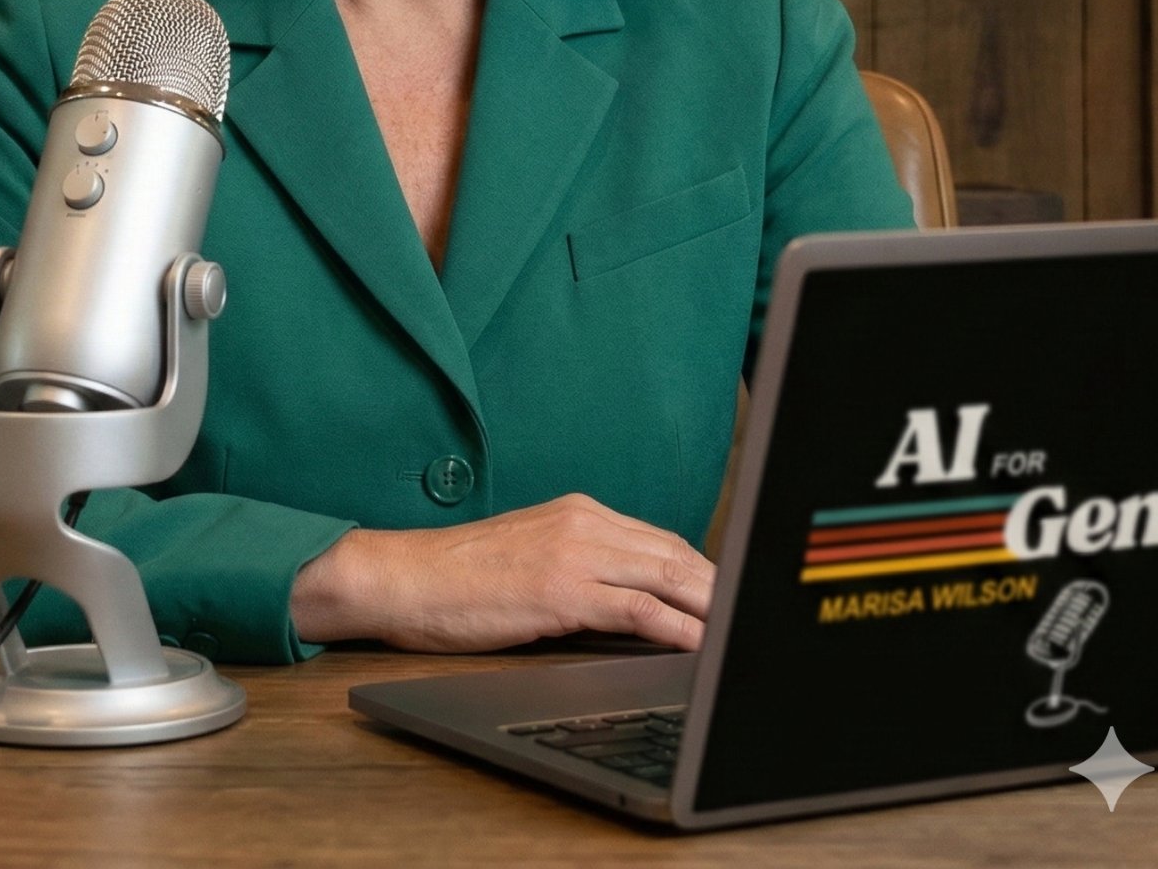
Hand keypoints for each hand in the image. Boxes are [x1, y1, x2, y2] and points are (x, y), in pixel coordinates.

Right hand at [290, 494, 712, 653]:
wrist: (406, 577)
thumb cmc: (460, 577)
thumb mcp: (530, 556)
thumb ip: (581, 566)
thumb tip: (631, 603)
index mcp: (578, 512)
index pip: (661, 540)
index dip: (704, 571)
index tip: (731, 595)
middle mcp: (583, 523)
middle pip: (675, 554)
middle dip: (719, 588)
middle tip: (751, 616)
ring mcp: (574, 553)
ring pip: (666, 575)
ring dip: (710, 606)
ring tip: (739, 631)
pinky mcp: (561, 589)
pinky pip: (636, 608)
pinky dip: (676, 626)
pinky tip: (699, 645)